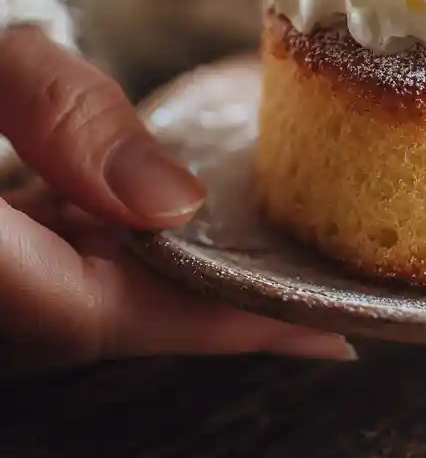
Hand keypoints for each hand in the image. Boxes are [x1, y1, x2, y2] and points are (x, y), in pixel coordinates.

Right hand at [0, 27, 354, 374]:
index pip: (106, 311)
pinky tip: (176, 241)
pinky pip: (63, 285)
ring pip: (87, 311)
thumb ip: (70, 122)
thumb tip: (174, 205)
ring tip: (273, 272)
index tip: (327, 338)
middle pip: (106, 322)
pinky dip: (126, 268)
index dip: (220, 326)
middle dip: (215, 311)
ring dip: (178, 292)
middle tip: (319, 300)